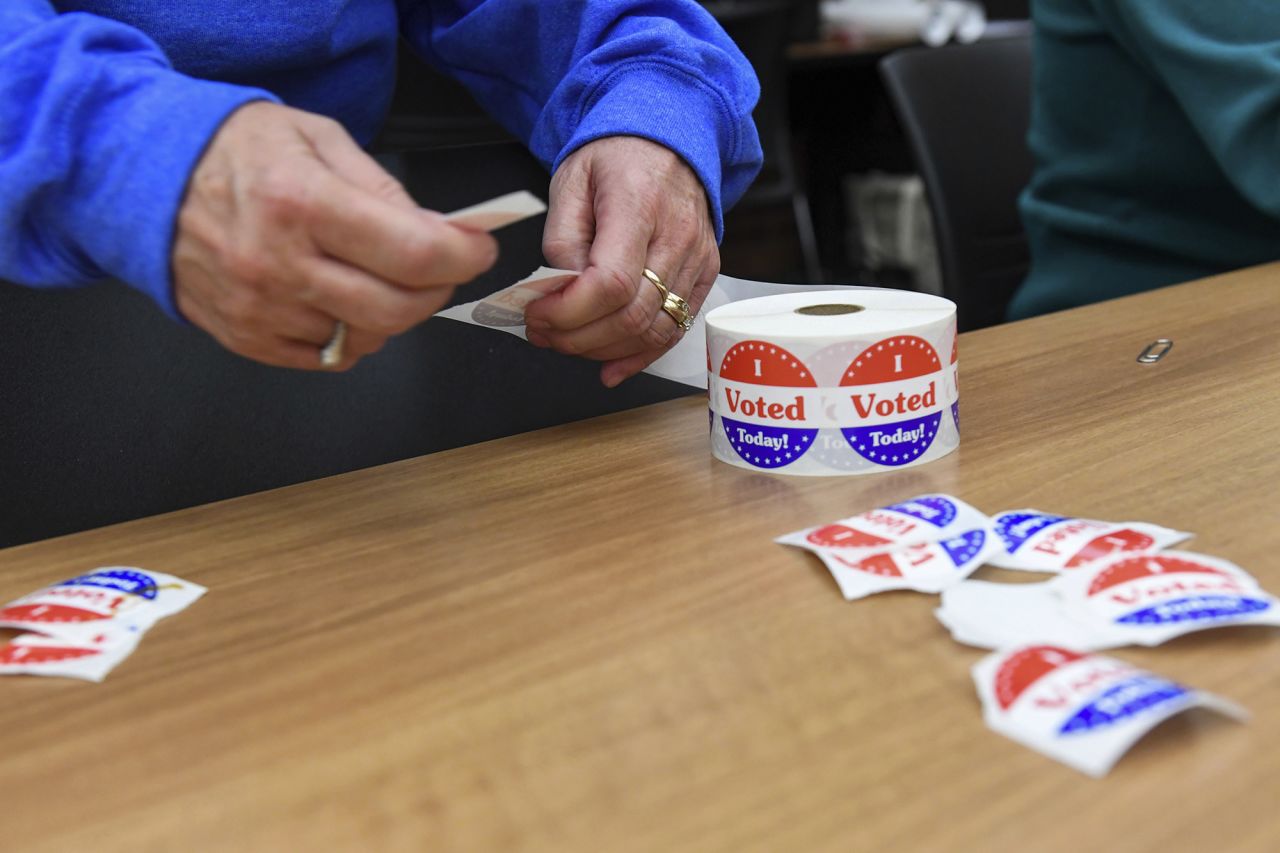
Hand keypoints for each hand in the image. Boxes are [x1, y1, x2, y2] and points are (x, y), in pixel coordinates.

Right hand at [173, 101, 498, 369]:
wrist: (144, 178)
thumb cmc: (235, 151)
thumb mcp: (319, 139)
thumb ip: (386, 190)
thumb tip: (443, 234)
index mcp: (301, 203)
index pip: (415, 253)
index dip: (464, 256)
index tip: (476, 248)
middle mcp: (278, 264)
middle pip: (399, 310)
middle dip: (436, 289)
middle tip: (437, 265)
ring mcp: (261, 310)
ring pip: (369, 339)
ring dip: (391, 312)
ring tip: (372, 273)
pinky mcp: (248, 340)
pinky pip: (330, 357)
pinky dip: (350, 333)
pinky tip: (336, 297)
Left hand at [527, 136, 718, 386]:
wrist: (668, 137)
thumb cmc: (616, 157)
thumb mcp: (570, 183)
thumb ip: (561, 240)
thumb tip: (556, 293)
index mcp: (639, 204)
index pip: (610, 283)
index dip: (569, 312)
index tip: (537, 314)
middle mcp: (676, 236)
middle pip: (631, 315)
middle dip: (578, 337)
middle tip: (543, 333)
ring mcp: (696, 259)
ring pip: (653, 331)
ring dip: (604, 350)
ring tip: (567, 343)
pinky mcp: (705, 274)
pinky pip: (675, 329)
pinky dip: (639, 356)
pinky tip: (610, 366)